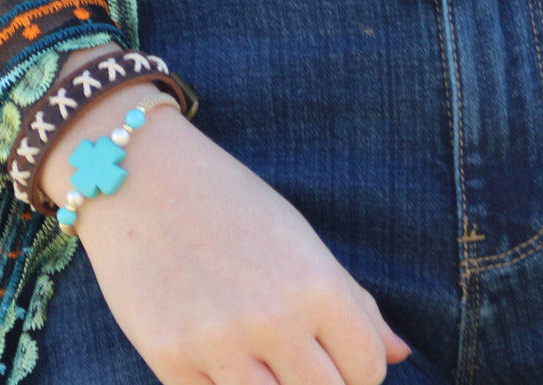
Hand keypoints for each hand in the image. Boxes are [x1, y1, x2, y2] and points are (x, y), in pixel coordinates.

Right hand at [36, 50, 409, 384]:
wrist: (142, 176)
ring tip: (269, 362)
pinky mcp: (169, 361)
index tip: (343, 357)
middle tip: (306, 363)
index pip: (368, 368)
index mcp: (315, 282)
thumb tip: (400, 354)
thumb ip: (353, 301)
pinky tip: (227, 362)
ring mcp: (219, 345)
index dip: (363, 369)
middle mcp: (273, 318)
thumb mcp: (301, 239)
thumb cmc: (232, 202)